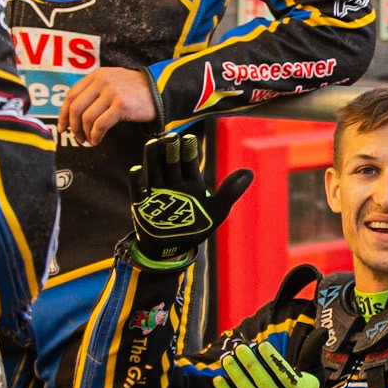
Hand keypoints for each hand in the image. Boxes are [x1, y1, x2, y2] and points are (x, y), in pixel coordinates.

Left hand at [61, 67, 155, 145]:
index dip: (63, 114)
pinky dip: (95, 136)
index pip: (71, 95)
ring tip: (90, 140)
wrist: (160, 91)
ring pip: (87, 118)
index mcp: (96, 75)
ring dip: (85, 133)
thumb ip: (94, 90)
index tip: (62, 127)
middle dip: (73, 127)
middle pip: (75, 108)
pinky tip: (97, 140)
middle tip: (78, 138)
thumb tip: (74, 112)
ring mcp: (112, 92)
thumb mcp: (112, 82)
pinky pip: (100, 125)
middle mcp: (102, 81)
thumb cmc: (135, 91)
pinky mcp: (121, 105)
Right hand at [126, 134, 252, 268]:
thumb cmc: (194, 228)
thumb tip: (250, 172)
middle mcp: (172, 182)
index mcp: (190, 182)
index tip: (189, 138)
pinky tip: (137, 169)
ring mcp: (156, 191)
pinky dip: (137, 180)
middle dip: (171, 150)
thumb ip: (230, 191)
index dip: (189, 150)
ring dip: (153, 157)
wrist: (172, 250)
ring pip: (154, 169)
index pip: (189, 161)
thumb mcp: (216, 211)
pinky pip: (138, 190)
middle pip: (171, 161)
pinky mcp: (142, 204)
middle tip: (171, 137)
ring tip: (153, 144)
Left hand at [218, 340, 319, 387]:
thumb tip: (321, 330)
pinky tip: (218, 378)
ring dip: (237, 376)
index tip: (262, 344)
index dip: (273, 360)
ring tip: (227, 358)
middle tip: (240, 348)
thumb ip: (312, 352)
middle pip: (264, 383)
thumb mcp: (313, 376)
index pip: (284, 375)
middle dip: (251, 365)